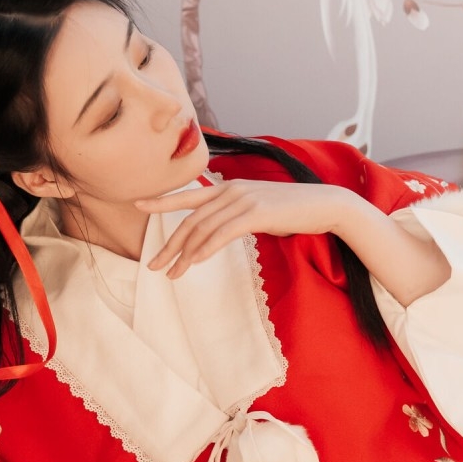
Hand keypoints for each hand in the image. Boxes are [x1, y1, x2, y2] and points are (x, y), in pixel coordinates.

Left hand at [136, 180, 363, 278]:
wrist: (324, 205)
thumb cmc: (293, 210)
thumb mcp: (259, 208)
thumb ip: (237, 214)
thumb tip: (220, 229)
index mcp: (229, 187)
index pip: (188, 196)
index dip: (162, 201)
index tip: (138, 205)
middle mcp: (232, 190)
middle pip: (190, 219)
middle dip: (169, 244)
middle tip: (153, 265)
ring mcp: (243, 200)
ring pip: (203, 229)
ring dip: (185, 254)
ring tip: (172, 273)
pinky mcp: (256, 213)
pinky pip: (223, 233)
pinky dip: (206, 248)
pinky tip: (194, 262)